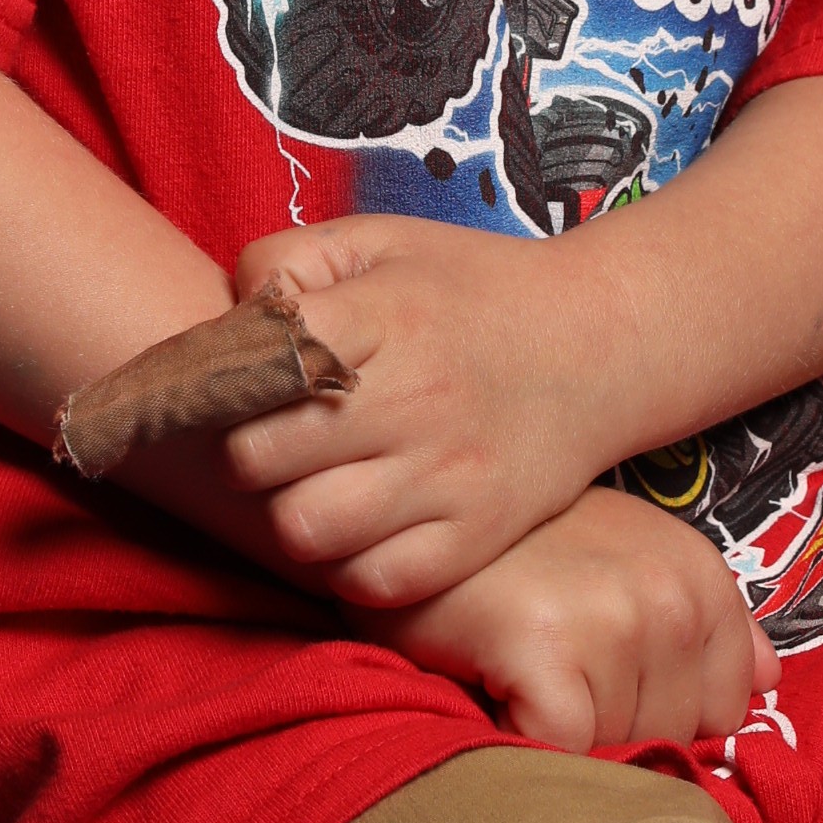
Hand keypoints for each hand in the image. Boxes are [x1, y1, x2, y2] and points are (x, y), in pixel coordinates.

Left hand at [217, 212, 632, 604]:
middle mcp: (416, 396)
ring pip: (303, 529)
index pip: (258, 359)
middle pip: (257, 455)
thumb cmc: (466, 293)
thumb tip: (226, 324)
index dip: (222, 376)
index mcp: (386, 313)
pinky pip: (370, 581)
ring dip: (289, 511)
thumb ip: (286, 261)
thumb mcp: (380, 241)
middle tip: (271, 439)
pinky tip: (357, 528)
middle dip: (245, 449)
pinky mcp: (475, 535)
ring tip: (311, 486)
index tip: (229, 383)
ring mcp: (449, 474)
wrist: (600, 345)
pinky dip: (347, 564)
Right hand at [374, 487, 777, 753]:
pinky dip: (523, 738)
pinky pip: (564, 750)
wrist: (409, 514)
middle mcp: (672, 592)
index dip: (656, 712)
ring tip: (521, 671)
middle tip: (549, 668)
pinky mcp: (549, 646)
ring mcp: (615, 616)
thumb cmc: (517, 551)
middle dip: (610, 726)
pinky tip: (494, 686)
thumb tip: (769, 677)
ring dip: (565, 733)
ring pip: (618, 749)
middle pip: (671, 737)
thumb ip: (705, 619)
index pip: (724, 709)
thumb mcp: (626, 560)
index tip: (597, 675)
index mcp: (700, 574)